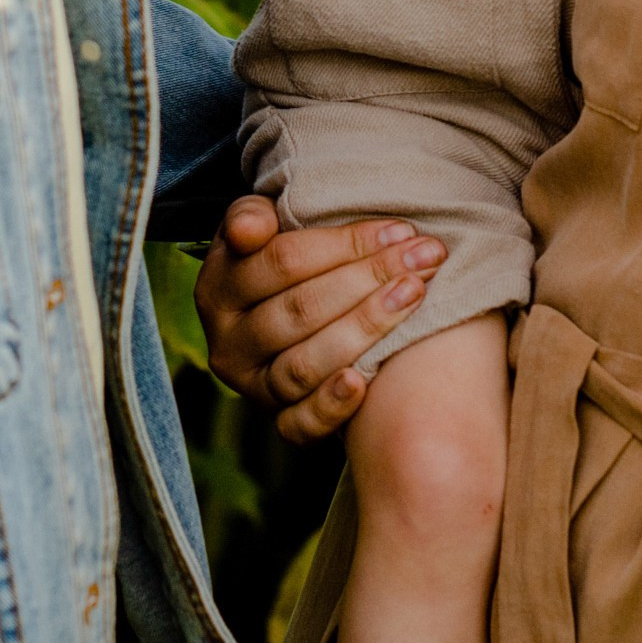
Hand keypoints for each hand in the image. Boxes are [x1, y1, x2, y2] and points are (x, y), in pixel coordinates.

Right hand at [194, 198, 446, 444]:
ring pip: (303, 365)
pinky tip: (363, 382)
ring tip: (414, 295)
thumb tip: (250, 232)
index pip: (282, 263)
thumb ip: (251, 218)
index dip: (344, 245)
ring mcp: (253, 388)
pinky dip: (331, 406)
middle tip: (424, 259)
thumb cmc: (282, 262)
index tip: (399, 231)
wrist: (289, 312)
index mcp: (217, 290)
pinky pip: (300, 425)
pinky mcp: (279, 422)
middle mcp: (228, 345)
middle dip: (369, 279)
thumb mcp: (258, 228)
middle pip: (300, 310)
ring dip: (366, 328)